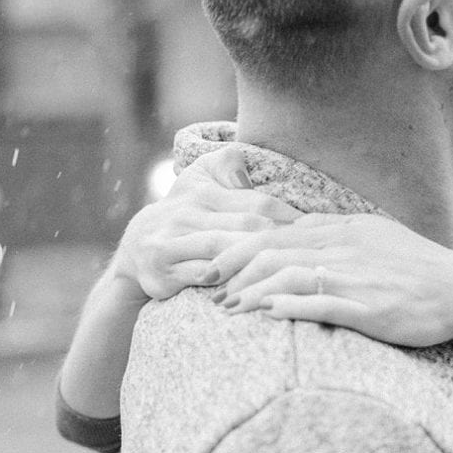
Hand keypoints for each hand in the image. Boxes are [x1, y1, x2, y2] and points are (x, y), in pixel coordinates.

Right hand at [110, 146, 303, 303]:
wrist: (136, 249)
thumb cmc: (185, 210)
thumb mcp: (200, 177)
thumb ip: (227, 164)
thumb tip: (248, 172)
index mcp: (202, 192)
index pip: (255, 202)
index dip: (288, 215)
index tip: (316, 228)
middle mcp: (184, 214)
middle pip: (243, 226)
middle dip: (279, 238)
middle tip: (311, 250)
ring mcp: (170, 243)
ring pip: (221, 249)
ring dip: (255, 258)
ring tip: (286, 266)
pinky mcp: (161, 272)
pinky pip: (198, 277)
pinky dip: (225, 282)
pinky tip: (251, 288)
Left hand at [210, 213, 452, 348]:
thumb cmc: (419, 268)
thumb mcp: (377, 236)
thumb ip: (338, 232)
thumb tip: (300, 230)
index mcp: (344, 229)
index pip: (277, 233)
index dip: (240, 250)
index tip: (217, 268)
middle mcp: (343, 247)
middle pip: (272, 252)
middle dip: (234, 272)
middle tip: (210, 291)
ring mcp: (354, 277)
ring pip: (288, 277)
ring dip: (251, 294)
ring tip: (228, 310)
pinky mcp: (366, 308)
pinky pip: (319, 304)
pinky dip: (288, 307)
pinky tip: (266, 315)